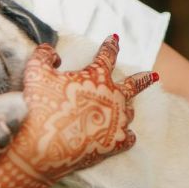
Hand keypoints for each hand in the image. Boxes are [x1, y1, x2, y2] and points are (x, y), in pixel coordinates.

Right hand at [11, 35, 157, 181]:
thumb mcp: (35, 72)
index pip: (107, 55)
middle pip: (135, 84)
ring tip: (128, 107)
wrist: (44, 148)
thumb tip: (53, 53)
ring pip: (130, 111)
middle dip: (144, 78)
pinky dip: (128, 135)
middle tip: (153, 75)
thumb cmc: (40, 107)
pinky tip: (127, 135)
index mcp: (97, 76)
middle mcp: (113, 97)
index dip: (110, 45)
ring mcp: (117, 121)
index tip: (114, 38)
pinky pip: (129, 138)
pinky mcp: (115, 144)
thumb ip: (44, 55)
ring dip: (127, 107)